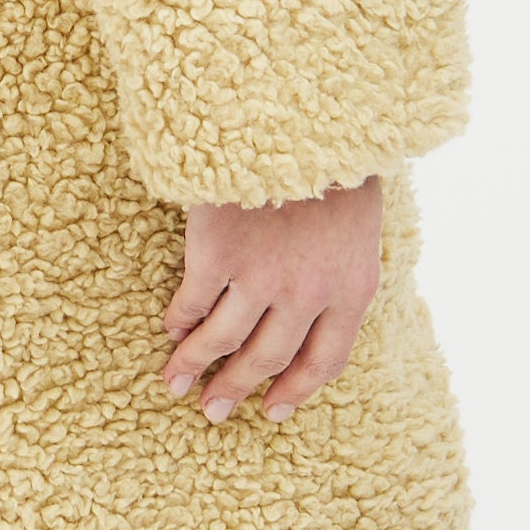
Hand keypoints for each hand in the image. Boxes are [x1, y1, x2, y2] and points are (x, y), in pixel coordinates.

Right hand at [160, 177, 382, 424]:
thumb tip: (309, 318)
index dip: (296, 391)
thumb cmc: (335, 164)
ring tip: (176, 384)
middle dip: (237, 390)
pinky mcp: (218, 254)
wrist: (303, 116)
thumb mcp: (358, 229)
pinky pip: (193, 303)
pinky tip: (171, 329)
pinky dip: (179, 322)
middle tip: (214, 412)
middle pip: (268, 359)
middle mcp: (308, 293)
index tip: (273, 412)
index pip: (325, 360)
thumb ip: (340, 277)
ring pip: (223, 340)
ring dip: (195, 367)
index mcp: (352, 289)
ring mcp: (261, 276)